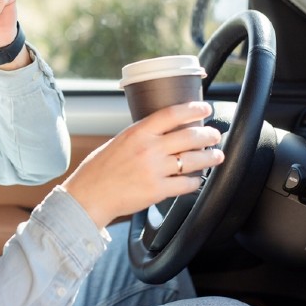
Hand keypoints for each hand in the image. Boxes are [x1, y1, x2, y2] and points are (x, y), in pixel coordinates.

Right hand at [61, 101, 223, 229]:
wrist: (89, 196)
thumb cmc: (99, 170)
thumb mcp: (118, 142)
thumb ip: (141, 137)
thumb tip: (163, 134)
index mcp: (137, 132)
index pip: (172, 114)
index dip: (193, 109)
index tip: (205, 109)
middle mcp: (149, 149)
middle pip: (189, 136)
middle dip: (208, 135)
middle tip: (215, 135)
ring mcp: (155, 170)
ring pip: (193, 160)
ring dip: (209, 157)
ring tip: (216, 156)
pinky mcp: (158, 190)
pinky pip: (185, 184)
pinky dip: (194, 181)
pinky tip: (196, 179)